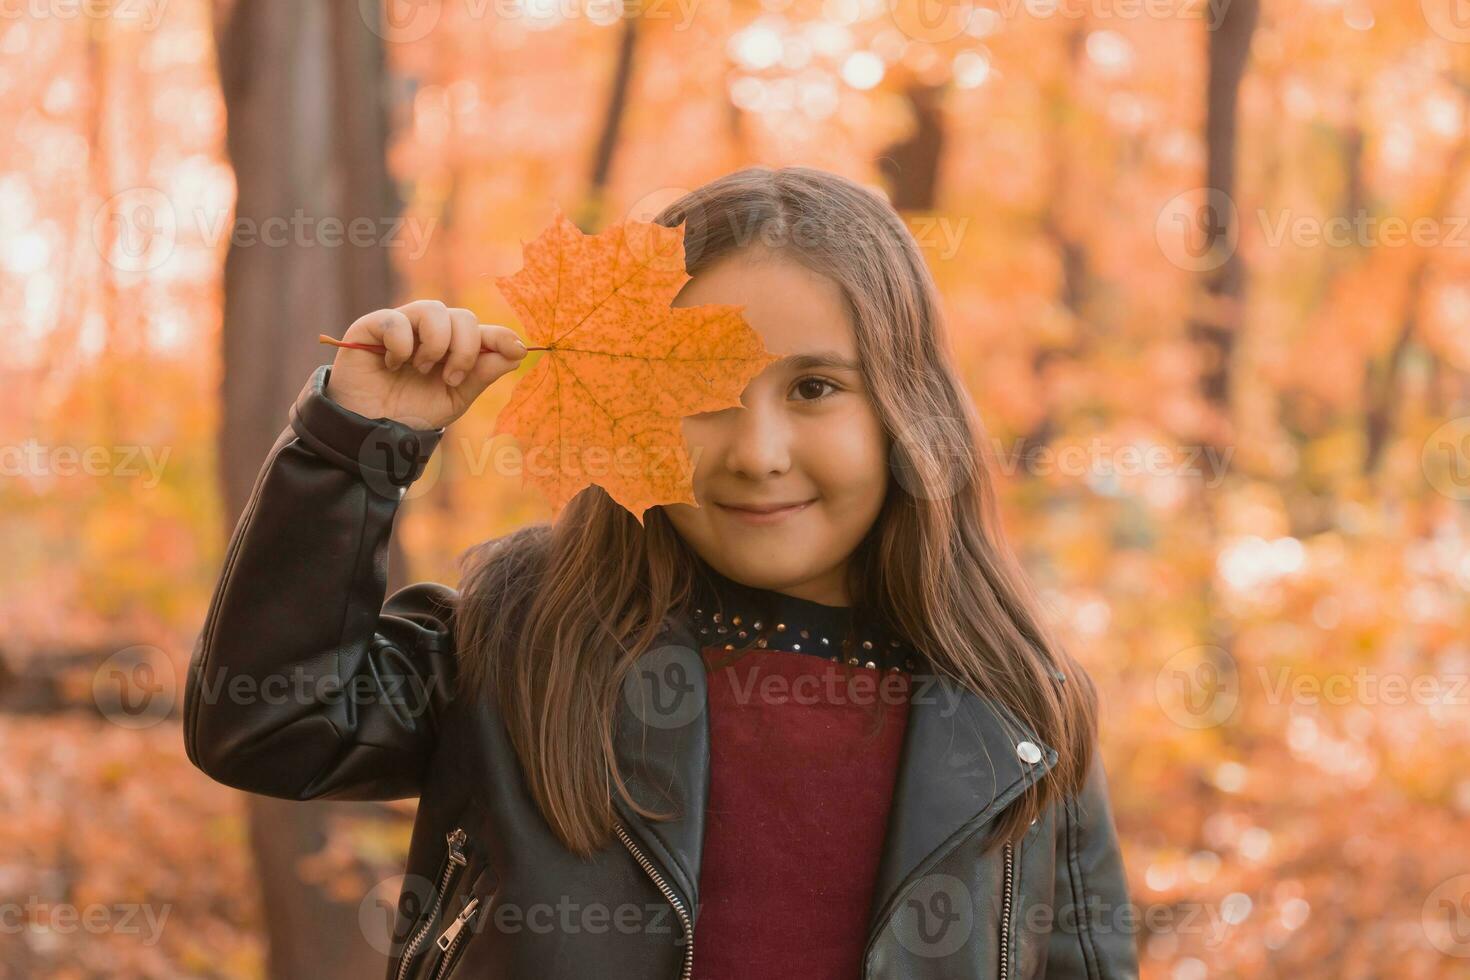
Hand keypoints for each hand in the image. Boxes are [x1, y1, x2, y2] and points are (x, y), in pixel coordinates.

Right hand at [323, 300, 527, 429]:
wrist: (372, 430)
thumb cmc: (413, 413)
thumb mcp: (455, 398)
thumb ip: (482, 374)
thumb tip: (516, 352)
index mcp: (452, 347)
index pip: (482, 330)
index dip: (501, 337)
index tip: (516, 351)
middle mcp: (429, 331)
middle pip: (463, 317)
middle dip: (464, 349)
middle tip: (450, 378)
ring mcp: (402, 325)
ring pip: (433, 309)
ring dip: (435, 344)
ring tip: (421, 368)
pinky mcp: (371, 326)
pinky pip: (396, 320)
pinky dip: (401, 345)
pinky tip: (392, 364)